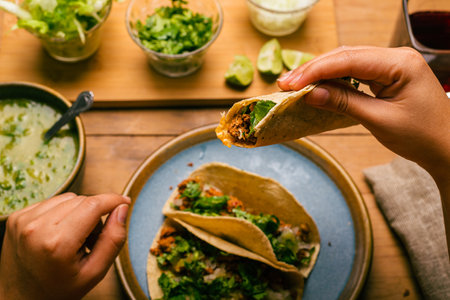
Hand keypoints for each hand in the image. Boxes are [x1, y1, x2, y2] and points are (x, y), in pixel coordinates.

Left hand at [0, 193, 129, 299]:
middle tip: (93, 239)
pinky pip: (51, 202)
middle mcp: (36, 228)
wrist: (21, 299)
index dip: (113, 200)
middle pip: (81, 201)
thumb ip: (113, 239)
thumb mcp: (95, 272)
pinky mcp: (16, 218)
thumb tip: (122, 208)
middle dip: (95, 214)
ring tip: (74, 237)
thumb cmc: (59, 290)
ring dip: (78, 212)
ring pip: (67, 199)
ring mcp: (23, 221)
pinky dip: (61, 213)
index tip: (125, 202)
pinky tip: (59, 233)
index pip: (93, 206)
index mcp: (57, 244)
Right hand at [277, 46, 449, 179]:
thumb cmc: (421, 136)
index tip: (290, 83)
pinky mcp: (386, 75)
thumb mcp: (380, 120)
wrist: (445, 147)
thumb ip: (344, 103)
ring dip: (320, 73)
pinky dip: (333, 79)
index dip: (316, 70)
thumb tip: (311, 94)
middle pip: (346, 55)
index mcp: (400, 64)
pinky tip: (316, 85)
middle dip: (313, 69)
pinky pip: (354, 71)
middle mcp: (395, 57)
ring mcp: (391, 65)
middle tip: (285, 83)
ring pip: (347, 61)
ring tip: (294, 84)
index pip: (349, 59)